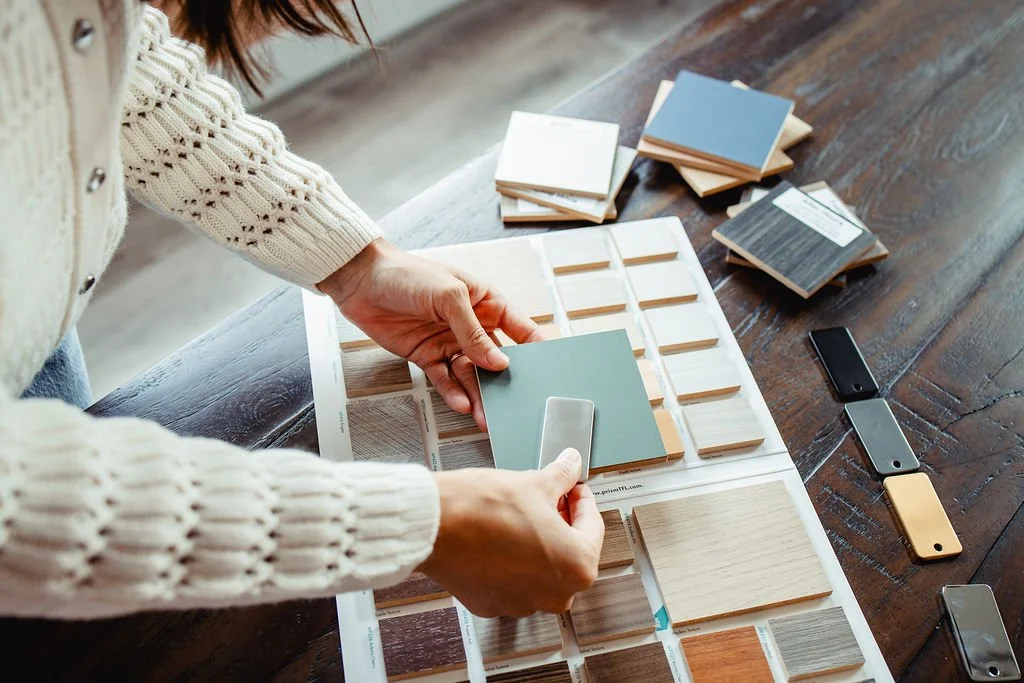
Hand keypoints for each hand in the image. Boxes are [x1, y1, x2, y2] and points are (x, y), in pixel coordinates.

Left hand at [319, 239, 544, 429]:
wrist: (362, 281)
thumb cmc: (408, 273)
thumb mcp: (449, 296)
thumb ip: (473, 331)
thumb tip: (498, 362)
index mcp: (485, 302)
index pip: (520, 329)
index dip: (536, 349)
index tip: (547, 371)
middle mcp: (471, 325)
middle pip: (496, 360)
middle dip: (505, 384)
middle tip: (514, 407)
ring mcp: (449, 342)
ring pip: (471, 375)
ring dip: (479, 396)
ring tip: (487, 418)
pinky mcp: (427, 356)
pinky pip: (445, 380)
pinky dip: (453, 393)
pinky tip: (463, 405)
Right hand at [419, 448, 603, 616]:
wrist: (432, 525)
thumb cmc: (480, 509)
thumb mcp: (534, 482)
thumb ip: (562, 476)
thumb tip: (571, 466)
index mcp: (576, 566)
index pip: (592, 526)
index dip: (581, 499)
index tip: (573, 487)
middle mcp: (554, 594)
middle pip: (569, 551)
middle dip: (561, 521)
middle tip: (550, 497)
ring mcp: (522, 603)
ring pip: (541, 568)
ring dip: (538, 542)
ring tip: (522, 514)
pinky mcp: (492, 604)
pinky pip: (513, 581)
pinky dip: (512, 560)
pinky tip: (502, 535)